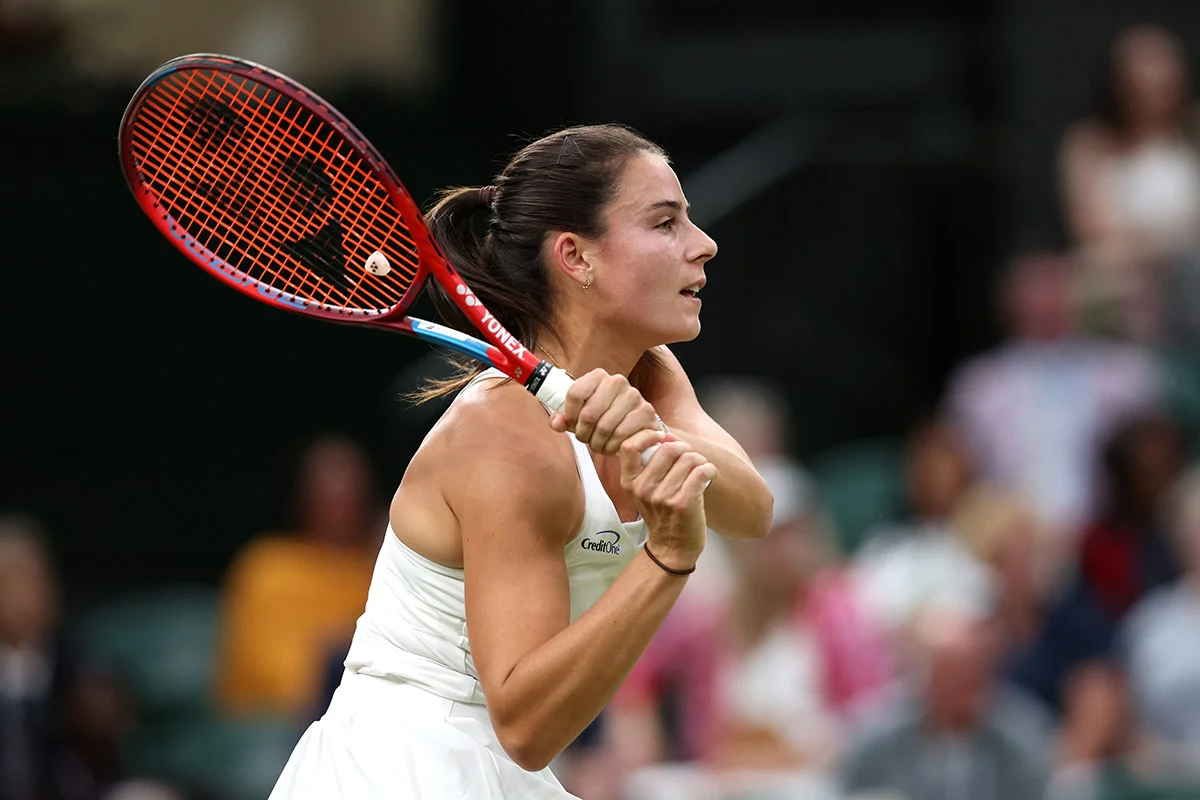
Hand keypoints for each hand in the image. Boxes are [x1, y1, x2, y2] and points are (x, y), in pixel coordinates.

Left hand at [549, 368, 661, 455]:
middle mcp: (617, 381)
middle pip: (589, 414)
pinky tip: (612, 446)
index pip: (575, 393)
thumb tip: (557, 423)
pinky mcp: (646, 412)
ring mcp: (634, 395)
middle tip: (586, 440)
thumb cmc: (604, 418)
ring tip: (598, 445)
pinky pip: (621, 435)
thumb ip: (564, 418)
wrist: (636, 425)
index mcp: (598, 376)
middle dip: (583, 433)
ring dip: (598, 443)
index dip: (569, 415)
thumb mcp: (580, 416)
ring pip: (605, 427)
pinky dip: (613, 446)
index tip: (571, 425)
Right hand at [619, 429, 716, 570]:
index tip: (662, 438)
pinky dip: (709, 470)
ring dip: (700, 461)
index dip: (648, 435)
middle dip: (685, 449)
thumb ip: (649, 464)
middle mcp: (643, 489)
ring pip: (689, 458)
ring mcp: (662, 497)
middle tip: (690, 458)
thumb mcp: (644, 490)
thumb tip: (666, 435)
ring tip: (700, 470)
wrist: (672, 548)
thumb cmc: (662, 514)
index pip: (630, 446)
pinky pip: (701, 471)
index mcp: (629, 482)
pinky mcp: (683, 503)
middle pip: (668, 448)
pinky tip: (709, 476)